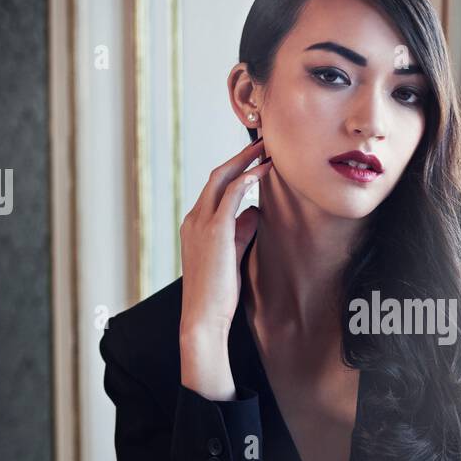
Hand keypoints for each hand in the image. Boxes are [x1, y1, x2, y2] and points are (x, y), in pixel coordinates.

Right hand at [179, 137, 272, 339]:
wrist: (202, 316)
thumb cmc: (218, 292)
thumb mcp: (232, 255)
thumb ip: (241, 231)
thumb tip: (256, 212)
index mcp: (194, 225)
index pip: (214, 190)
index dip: (234, 171)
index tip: (254, 160)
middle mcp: (193, 219)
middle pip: (216, 176)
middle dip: (239, 157)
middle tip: (261, 143)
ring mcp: (201, 223)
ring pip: (221, 179)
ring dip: (245, 161)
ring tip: (266, 150)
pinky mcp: (214, 230)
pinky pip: (231, 195)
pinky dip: (247, 179)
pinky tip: (263, 170)